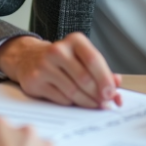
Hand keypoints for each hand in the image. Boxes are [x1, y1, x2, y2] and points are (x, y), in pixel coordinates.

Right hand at [0, 33, 122, 108]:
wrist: (28, 57)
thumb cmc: (62, 60)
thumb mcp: (81, 57)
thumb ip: (101, 70)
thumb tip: (116, 84)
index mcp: (74, 40)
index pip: (93, 59)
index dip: (105, 79)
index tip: (112, 93)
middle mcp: (58, 50)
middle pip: (84, 78)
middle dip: (97, 95)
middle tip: (104, 103)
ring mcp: (44, 65)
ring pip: (73, 91)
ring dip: (87, 102)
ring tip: (93, 105)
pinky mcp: (35, 81)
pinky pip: (60, 98)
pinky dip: (71, 103)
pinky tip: (73, 100)